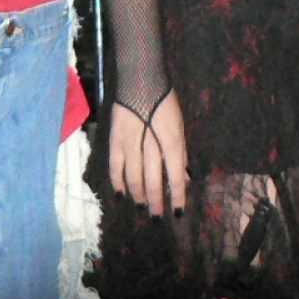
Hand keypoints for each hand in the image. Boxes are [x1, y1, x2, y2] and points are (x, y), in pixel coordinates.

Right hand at [107, 90, 187, 216]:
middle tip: (157, 217)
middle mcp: (150, 147)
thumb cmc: (165, 102)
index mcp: (171, 142)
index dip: (178, 197)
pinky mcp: (114, 141)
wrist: (140, 81)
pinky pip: (115, 168)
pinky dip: (118, 183)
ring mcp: (129, 145)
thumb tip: (185, 177)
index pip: (176, 177)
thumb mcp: (180, 126)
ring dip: (138, 196)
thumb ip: (180, 153)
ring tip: (142, 207)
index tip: (178, 213)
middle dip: (156, 203)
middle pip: (153, 182)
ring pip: (133, 179)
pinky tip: (122, 194)